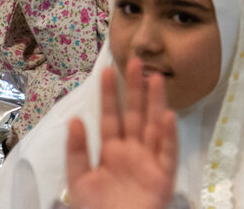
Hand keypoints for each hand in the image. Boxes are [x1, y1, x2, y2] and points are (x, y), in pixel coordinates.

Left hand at [65, 59, 177, 208]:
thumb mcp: (78, 181)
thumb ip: (77, 152)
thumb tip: (75, 120)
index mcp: (111, 151)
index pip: (110, 117)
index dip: (109, 94)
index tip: (107, 70)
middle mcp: (132, 151)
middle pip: (135, 114)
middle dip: (135, 89)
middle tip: (136, 61)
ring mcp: (149, 161)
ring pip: (153, 125)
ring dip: (155, 102)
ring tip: (156, 78)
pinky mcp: (163, 176)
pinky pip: (167, 152)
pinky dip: (168, 135)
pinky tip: (167, 116)